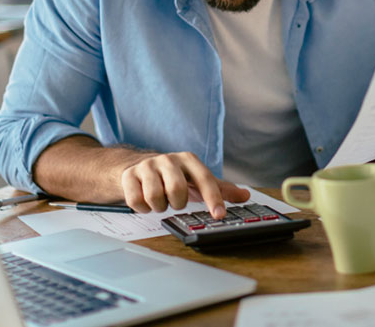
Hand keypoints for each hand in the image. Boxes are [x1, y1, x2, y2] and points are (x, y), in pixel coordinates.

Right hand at [120, 152, 249, 217]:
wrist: (137, 166)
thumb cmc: (173, 176)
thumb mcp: (197, 180)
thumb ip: (221, 189)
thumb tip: (245, 195)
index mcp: (188, 159)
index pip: (204, 179)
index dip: (213, 198)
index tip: (219, 215)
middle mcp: (168, 159)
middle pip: (177, 190)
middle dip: (177, 203)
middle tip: (175, 202)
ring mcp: (146, 166)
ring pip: (155, 197)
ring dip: (159, 207)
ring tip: (160, 201)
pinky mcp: (128, 175)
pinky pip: (136, 201)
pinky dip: (142, 208)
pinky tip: (145, 201)